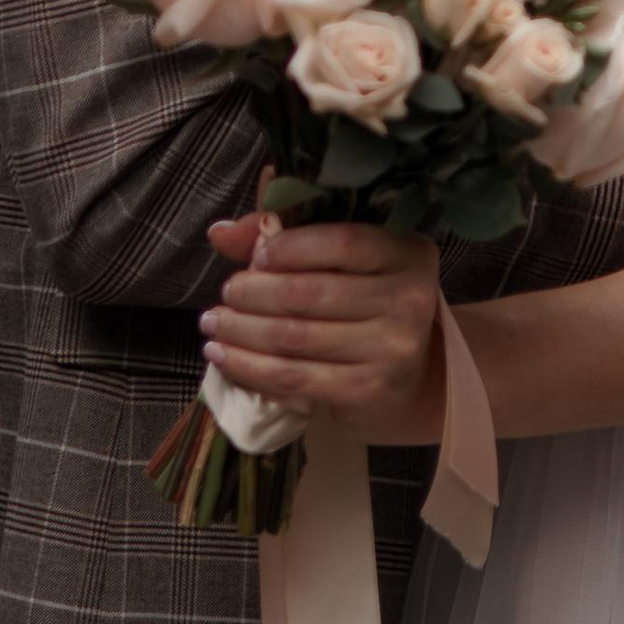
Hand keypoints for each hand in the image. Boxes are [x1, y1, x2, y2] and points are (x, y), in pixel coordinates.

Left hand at [202, 215, 442, 440]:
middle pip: (310, 293)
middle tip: (226, 293)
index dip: (290, 248)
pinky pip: (294, 378)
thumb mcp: (345, 260)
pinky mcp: (367, 391)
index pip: (343, 242)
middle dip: (253, 293)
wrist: (405, 378)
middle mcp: (409, 299)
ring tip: (214, 325)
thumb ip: (287, 238)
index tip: (257, 257)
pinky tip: (224, 358)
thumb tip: (221, 233)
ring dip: (242, 331)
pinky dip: (250, 368)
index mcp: (407, 252)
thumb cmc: (366, 304)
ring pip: (295, 338)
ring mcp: (391, 349)